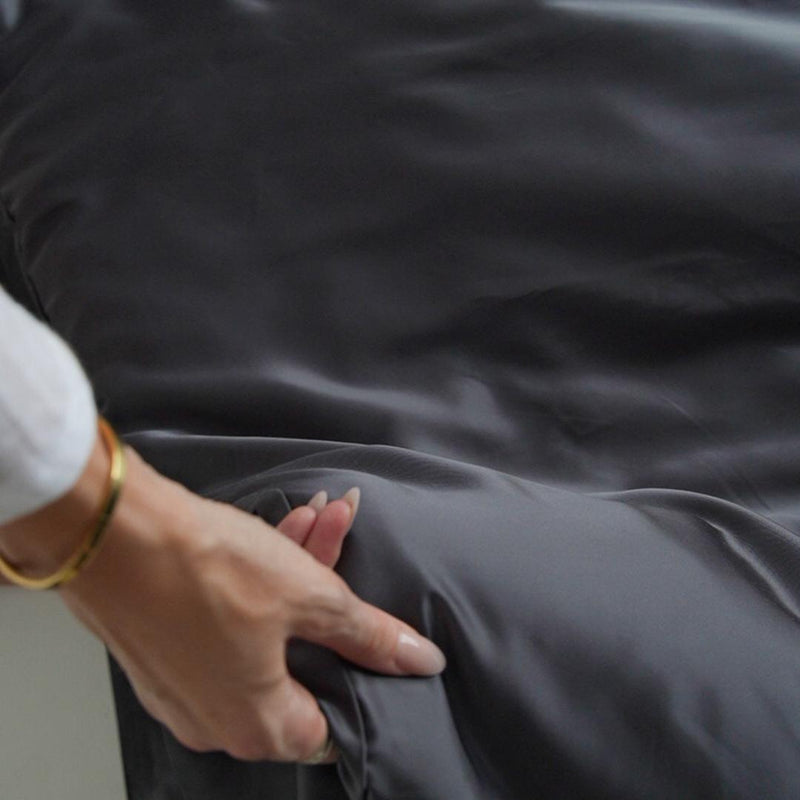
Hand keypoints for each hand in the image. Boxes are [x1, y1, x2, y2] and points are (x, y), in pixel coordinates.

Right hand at [47, 440, 444, 762]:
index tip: (369, 627)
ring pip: (265, 629)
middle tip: (341, 536)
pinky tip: (283, 527)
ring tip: (320, 516)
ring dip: (297, 572)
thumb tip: (422, 663)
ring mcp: (186, 683)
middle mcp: (218, 719)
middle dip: (330, 593)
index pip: (332, 720)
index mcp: (259, 726)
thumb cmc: (210, 570)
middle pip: (301, 659)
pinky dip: (259, 577)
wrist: (114, 530)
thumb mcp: (312, 597)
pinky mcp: (166, 643)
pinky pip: (228, 618)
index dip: (359, 669)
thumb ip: (370, 637)